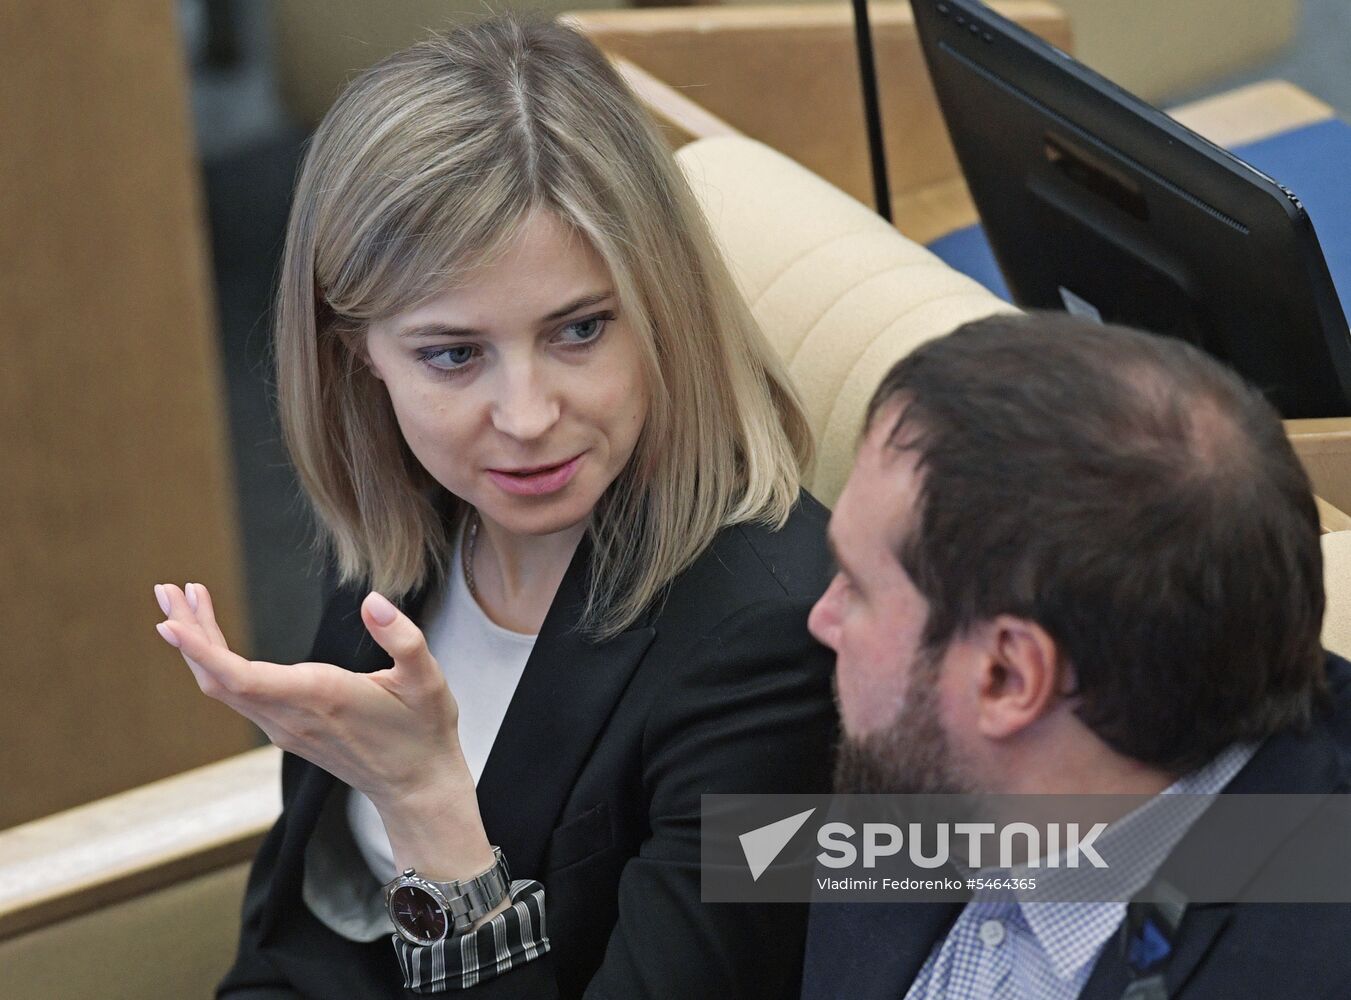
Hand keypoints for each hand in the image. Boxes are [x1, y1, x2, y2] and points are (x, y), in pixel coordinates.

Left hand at [152, 582, 467, 813]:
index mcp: (319, 697)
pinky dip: (215, 663)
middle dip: (187, 632)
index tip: (170, 623)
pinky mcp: (286, 730)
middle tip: (167, 590)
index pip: (240, 676)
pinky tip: (214, 640)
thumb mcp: (427, 679)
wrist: (416, 786)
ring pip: (222, 687)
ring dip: (197, 646)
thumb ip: (404, 638)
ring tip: (184, 603)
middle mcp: (291, 715)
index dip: (200, 649)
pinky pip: (236, 695)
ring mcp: (284, 727)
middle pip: (217, 677)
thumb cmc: (423, 730)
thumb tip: (373, 600)